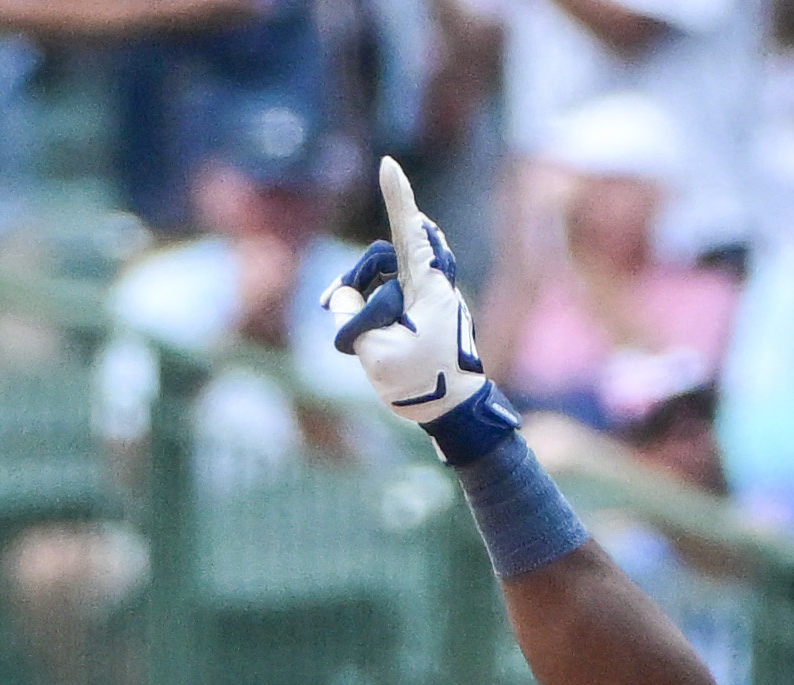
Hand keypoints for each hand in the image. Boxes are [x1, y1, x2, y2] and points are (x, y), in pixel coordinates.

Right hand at [324, 159, 509, 453]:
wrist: (457, 412)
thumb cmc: (423, 383)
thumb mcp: (375, 350)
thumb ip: (350, 314)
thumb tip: (341, 295)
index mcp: (430, 286)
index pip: (410, 231)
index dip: (397, 197)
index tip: (388, 164)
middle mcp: (433, 283)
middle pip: (383, 257)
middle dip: (359, 280)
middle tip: (336, 309)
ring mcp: (431, 297)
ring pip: (384, 277)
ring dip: (364, 300)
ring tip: (357, 338)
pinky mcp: (426, 312)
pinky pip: (391, 293)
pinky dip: (372, 306)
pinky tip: (363, 326)